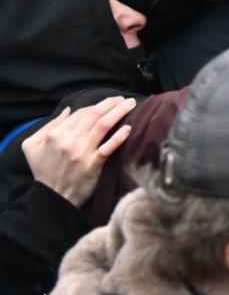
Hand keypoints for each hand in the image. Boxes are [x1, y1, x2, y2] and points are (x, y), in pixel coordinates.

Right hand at [21, 96, 137, 206]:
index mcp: (55, 134)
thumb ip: (49, 125)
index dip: (95, 106)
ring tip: (130, 104)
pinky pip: (109, 147)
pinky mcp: (94, 164)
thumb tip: (69, 110)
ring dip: (118, 112)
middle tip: (123, 98)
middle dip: (110, 103)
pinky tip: (129, 127)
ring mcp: (83, 151)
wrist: (53, 196)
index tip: (107, 103)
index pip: (80, 113)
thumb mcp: (32, 145)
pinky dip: (119, 136)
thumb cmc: (43, 170)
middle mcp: (69, 140)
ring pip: (103, 125)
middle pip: (93, 115)